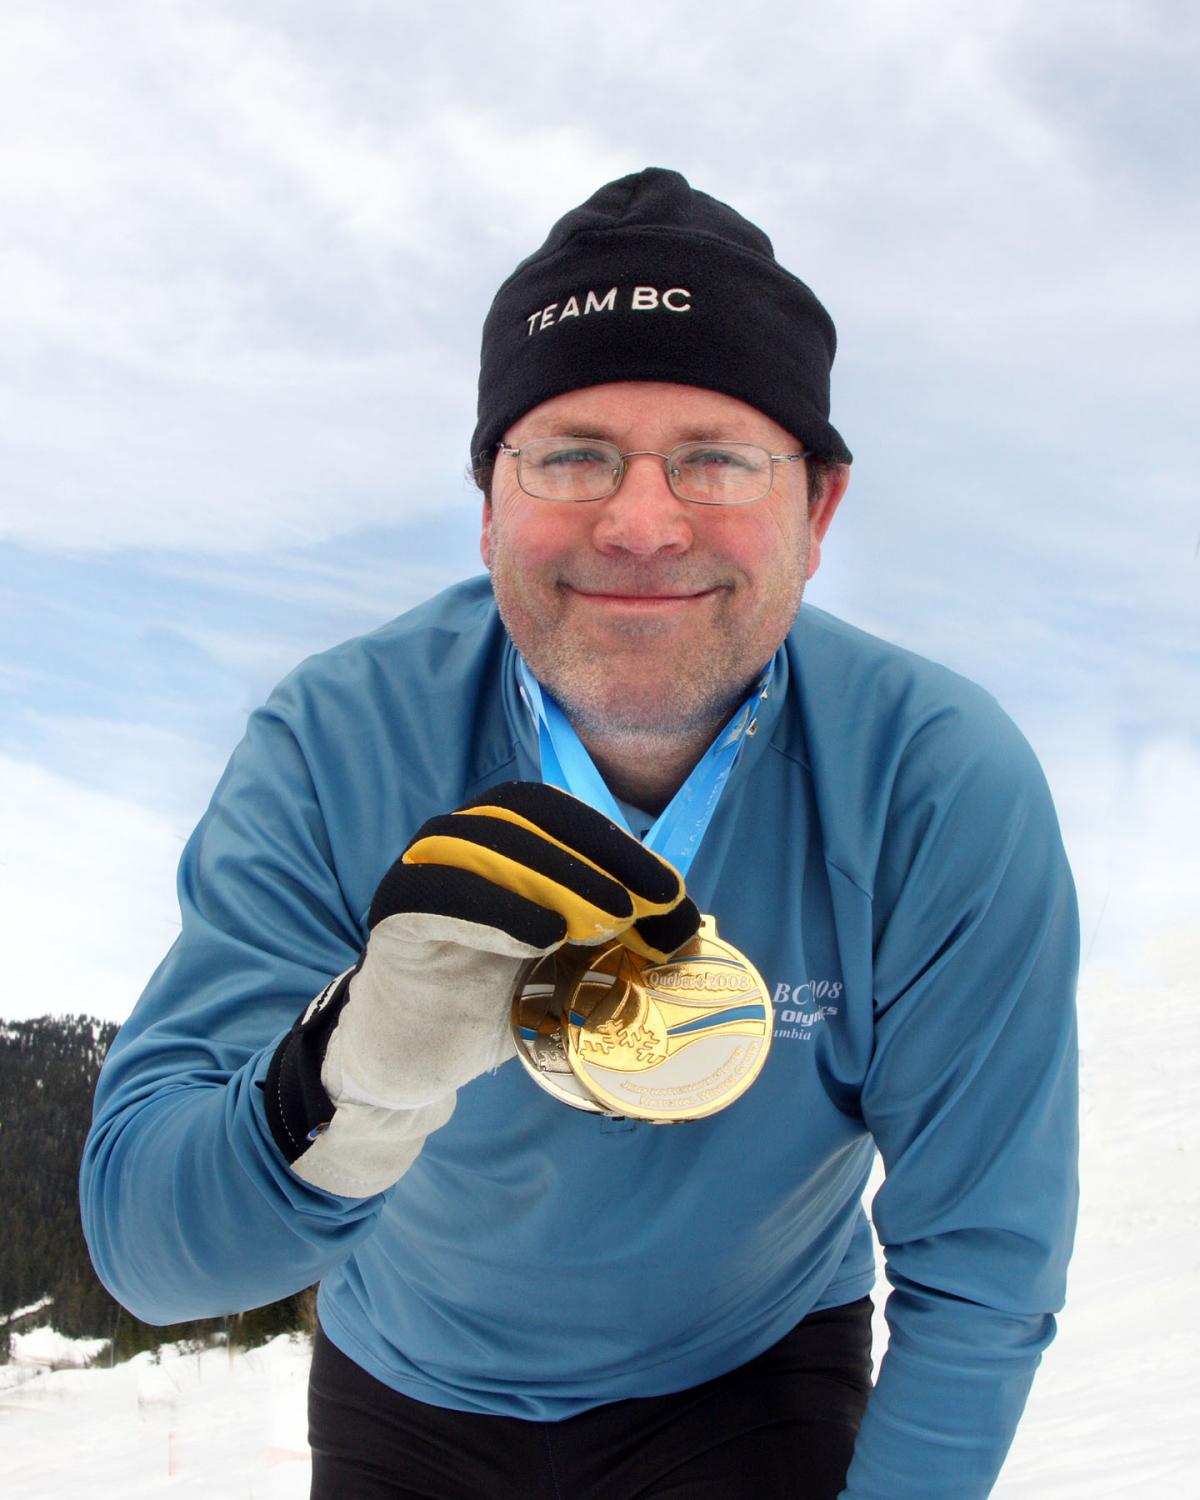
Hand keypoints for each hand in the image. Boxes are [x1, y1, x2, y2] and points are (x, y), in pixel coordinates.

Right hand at [327, 780, 700, 1110]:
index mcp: (502, 840)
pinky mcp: (394, 918)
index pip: (561, 814)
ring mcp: (421, 872)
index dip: (618, 842)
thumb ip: (610, 935)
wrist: (415, 1058)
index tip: (669, 892)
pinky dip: (496, 910)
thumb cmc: (494, 1003)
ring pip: (486, 844)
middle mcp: (458, 841)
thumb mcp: (565, 965)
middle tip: (648, 908)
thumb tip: (686, 927)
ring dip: (556, 876)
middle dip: (600, 857)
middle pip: (529, 817)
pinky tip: (543, 936)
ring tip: (608, 920)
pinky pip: (438, 894)